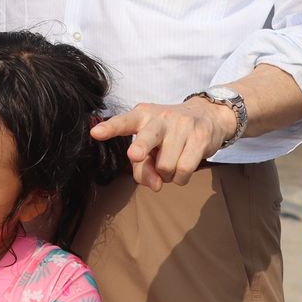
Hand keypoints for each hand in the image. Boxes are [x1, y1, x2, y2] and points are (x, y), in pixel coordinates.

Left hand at [89, 99, 233, 190]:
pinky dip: (180, 178)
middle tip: (135, 155)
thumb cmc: (168, 133)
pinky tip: (181, 168)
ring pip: (165, 166)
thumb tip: (155, 185)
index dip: (109, 128)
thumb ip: (143, 165)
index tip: (95, 133)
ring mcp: (182, 127)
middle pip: (147, 137)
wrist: (206, 116)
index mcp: (141, 115)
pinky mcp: (199, 138)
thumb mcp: (151, 142)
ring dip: (165, 175)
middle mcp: (160, 118)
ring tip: (168, 164)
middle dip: (141, 148)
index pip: (123, 121)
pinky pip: (184, 170)